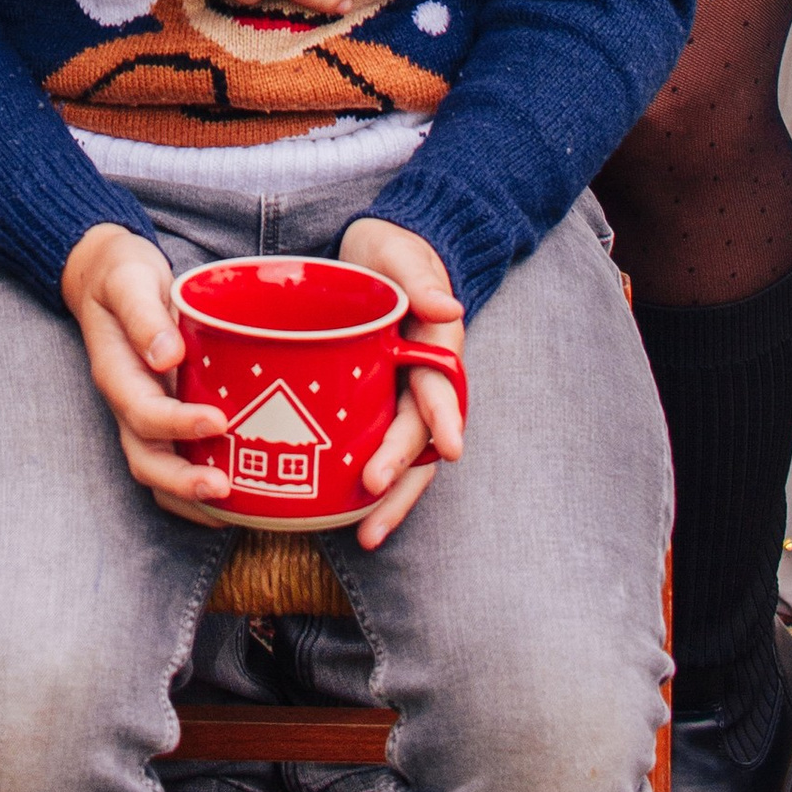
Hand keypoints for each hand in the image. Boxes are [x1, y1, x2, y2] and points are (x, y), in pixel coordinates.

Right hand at [62, 223, 237, 522]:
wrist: (108, 274)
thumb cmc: (120, 275)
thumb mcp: (128, 281)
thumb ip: (143, 314)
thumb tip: (166, 354)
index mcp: (117, 374)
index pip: (143, 413)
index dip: (179, 424)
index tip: (218, 421)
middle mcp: (130, 404)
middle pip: (146, 461)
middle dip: (183, 483)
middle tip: (224, 489)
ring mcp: (147, 414)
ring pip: (162, 471)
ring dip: (193, 497)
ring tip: (236, 509)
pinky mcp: (168, 413)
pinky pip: (179, 459)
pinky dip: (202, 487)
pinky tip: (240, 495)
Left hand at [340, 218, 465, 547]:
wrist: (377, 257)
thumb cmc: (390, 254)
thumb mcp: (403, 254)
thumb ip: (421, 279)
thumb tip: (448, 308)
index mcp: (436, 348)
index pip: (441, 388)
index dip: (443, 417)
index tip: (449, 448)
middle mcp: (424, 383)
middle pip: (419, 436)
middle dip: (402, 471)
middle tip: (374, 497)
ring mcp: (400, 400)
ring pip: (403, 459)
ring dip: (390, 499)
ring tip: (366, 537)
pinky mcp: (374, 408)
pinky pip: (373, 450)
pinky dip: (363, 486)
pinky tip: (342, 516)